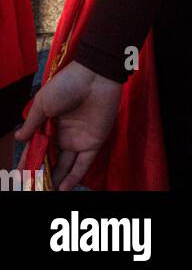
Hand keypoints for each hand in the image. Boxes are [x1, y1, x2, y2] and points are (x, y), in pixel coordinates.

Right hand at [15, 61, 122, 191]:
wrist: (95, 77)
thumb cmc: (66, 86)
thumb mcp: (43, 103)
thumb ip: (32, 123)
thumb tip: (18, 139)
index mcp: (50, 123)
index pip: (37, 147)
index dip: (28, 161)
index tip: (19, 176)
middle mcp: (64, 134)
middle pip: (51, 159)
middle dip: (42, 174)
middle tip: (32, 188)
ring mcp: (79, 139)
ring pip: (65, 165)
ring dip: (55, 179)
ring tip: (45, 192)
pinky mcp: (93, 142)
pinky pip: (83, 164)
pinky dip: (74, 177)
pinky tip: (62, 188)